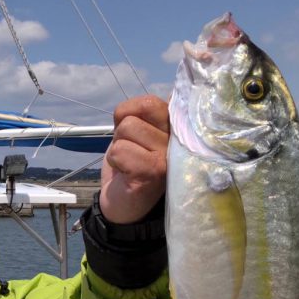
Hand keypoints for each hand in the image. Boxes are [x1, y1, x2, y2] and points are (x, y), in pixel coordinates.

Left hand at [100, 95, 168, 223]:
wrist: (123, 205)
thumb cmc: (131, 163)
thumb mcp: (140, 132)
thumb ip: (150, 114)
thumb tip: (167, 94)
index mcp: (179, 127)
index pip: (152, 101)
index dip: (134, 111)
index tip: (136, 131)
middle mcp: (182, 140)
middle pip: (143, 109)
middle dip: (125, 129)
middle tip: (132, 150)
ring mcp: (170, 156)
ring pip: (129, 127)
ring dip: (119, 145)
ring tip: (130, 161)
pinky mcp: (154, 172)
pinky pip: (120, 150)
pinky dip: (115, 160)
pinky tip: (126, 173)